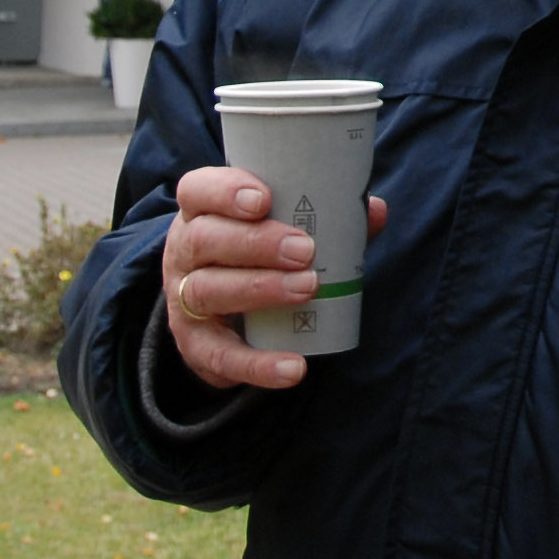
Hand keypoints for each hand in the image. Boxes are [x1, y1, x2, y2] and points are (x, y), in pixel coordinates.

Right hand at [160, 166, 387, 391]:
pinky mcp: (196, 345)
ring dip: (260, 290)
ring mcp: (183, 299)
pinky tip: (294, 368)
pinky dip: (258, 365)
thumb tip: (374, 211)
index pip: (197, 191)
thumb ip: (326, 217)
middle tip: (303, 250)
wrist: (218, 317)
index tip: (263, 199)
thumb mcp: (278, 228)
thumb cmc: (256, 255)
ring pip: (207, 291)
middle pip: (204, 240)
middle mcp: (184, 252)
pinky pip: (222, 357)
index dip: (225, 192)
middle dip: (256, 243)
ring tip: (307, 288)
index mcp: (202, 213)